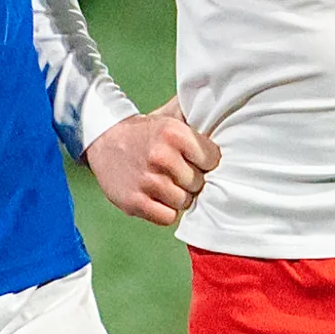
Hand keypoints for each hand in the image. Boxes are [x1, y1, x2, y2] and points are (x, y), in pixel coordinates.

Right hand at [86, 99, 220, 227]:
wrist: (104, 140)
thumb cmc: (146, 133)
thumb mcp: (170, 117)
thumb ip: (197, 119)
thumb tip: (230, 116)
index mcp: (173, 133)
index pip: (212, 160)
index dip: (206, 162)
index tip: (195, 160)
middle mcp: (161, 156)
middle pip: (198, 183)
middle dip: (191, 180)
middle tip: (176, 173)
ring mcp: (147, 181)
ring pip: (183, 202)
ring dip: (177, 197)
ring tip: (165, 184)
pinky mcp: (134, 202)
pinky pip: (167, 217)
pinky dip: (164, 211)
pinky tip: (156, 198)